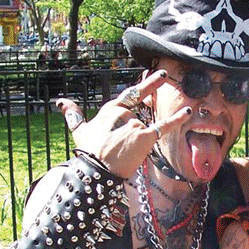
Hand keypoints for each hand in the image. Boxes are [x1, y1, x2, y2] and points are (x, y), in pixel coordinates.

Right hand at [56, 69, 190, 178]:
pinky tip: (188, 111)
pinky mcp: (144, 136)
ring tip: (123, 153)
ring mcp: (134, 123)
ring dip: (138, 141)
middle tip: (151, 96)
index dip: (147, 86)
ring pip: (145, 128)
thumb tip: (60, 102)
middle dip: (133, 130)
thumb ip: (73, 115)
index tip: (160, 77)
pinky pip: (164, 126)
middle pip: (138, 117)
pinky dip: (177, 119)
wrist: (95, 171)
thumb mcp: (79, 130)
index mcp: (110, 109)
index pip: (131, 95)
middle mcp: (123, 113)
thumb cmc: (88, 153)